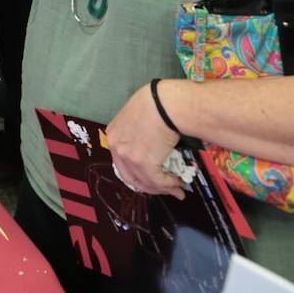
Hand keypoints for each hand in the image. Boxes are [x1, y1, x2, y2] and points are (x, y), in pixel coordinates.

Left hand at [105, 81, 186, 199]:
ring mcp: (128, 157)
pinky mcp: (144, 164)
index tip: (150, 177)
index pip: (122, 161)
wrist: (166, 103)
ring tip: (177, 189)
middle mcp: (116, 147)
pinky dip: (170, 184)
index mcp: (114, 134)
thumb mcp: (139, 115)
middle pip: (130, 176)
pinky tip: (179, 183)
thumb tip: (153, 143)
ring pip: (144, 181)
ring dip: (162, 188)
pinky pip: (157, 181)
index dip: (137, 172)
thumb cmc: (157, 103)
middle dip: (149, 185)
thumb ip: (139, 131)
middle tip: (164, 188)